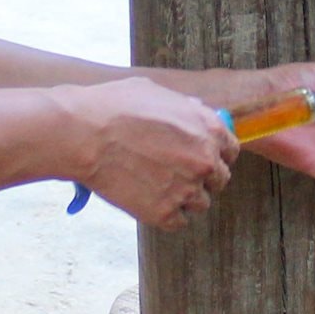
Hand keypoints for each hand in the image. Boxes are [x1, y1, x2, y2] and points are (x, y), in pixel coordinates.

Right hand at [67, 77, 236, 227]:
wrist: (84, 135)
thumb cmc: (114, 107)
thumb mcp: (156, 92)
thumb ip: (183, 108)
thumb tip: (193, 111)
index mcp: (208, 130)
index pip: (230, 151)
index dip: (215, 154)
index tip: (202, 157)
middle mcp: (204, 161)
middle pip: (219, 180)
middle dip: (201, 177)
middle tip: (176, 173)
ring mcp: (185, 190)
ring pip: (199, 203)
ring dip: (183, 197)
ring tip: (157, 186)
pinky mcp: (164, 213)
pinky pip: (177, 221)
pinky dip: (166, 214)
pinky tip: (148, 200)